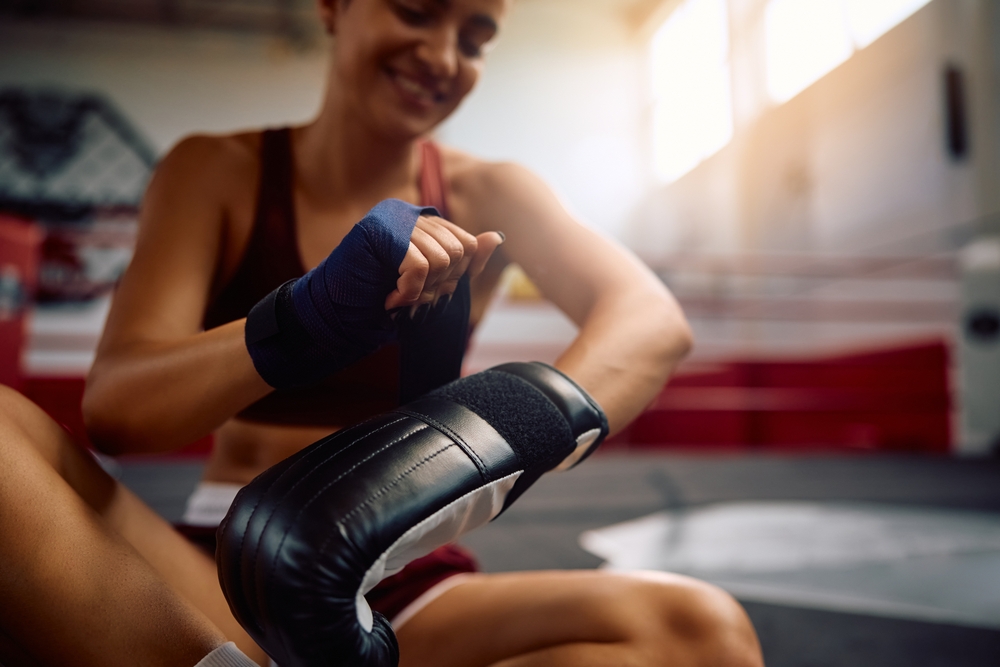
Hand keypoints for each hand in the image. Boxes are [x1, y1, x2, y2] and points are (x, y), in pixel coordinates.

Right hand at [386, 215, 503, 310]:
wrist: (339, 315)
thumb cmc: (383, 299)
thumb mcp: (432, 283)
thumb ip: (463, 262)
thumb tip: (497, 236)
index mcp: (425, 222)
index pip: (468, 244)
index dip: (458, 276)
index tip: (431, 292)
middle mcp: (411, 214)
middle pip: (458, 252)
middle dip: (439, 286)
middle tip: (412, 297)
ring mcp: (393, 218)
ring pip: (441, 259)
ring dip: (422, 291)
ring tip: (399, 297)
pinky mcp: (379, 230)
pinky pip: (419, 265)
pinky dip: (409, 292)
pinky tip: (391, 299)